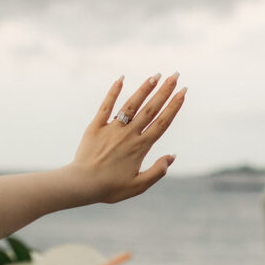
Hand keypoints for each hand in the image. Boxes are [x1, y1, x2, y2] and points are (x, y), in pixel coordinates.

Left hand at [68, 73, 184, 203]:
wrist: (81, 185)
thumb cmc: (110, 188)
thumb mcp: (138, 186)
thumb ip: (157, 171)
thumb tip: (172, 156)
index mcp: (140, 147)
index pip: (162, 123)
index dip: (174, 106)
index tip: (183, 92)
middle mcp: (128, 134)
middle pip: (150, 109)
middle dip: (164, 91)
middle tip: (175, 75)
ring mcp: (112, 129)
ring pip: (131, 104)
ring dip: (144, 89)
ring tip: (155, 75)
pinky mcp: (96, 127)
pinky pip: (106, 106)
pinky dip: (113, 91)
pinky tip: (121, 79)